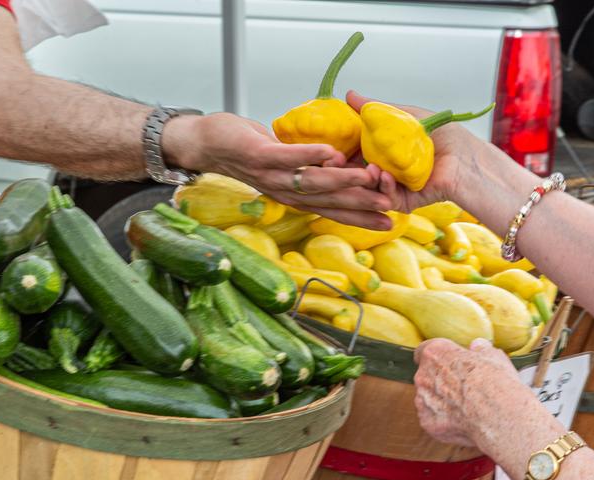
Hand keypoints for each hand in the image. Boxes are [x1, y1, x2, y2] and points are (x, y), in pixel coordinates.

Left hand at [163, 112, 391, 227]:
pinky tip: (330, 152)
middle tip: (388, 206)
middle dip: (359, 204)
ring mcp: (270, 176)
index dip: (360, 217)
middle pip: (327, 201)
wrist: (205, 144)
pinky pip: (287, 158)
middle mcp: (284, 192)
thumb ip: (309, 168)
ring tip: (367, 177)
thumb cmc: (248, 150)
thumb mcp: (283, 164)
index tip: (389, 221)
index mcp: (293, 195)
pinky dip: (309, 155)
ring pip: (311, 182)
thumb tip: (339, 163)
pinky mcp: (258, 156)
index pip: (331, 209)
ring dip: (341, 180)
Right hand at [346, 91, 472, 214]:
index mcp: (379, 153)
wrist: (465, 156)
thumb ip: (374, 108)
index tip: (328, 146)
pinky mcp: (402, 202)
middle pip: (354, 175)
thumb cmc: (440, 135)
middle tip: (336, 162)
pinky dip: (383, 188)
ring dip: (365, 179)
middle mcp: (382, 172)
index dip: (339, 151)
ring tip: (369, 168)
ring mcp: (391, 189)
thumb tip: (349, 95)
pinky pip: (386, 199)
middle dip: (344, 169)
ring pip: (367, 189)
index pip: (351, 154)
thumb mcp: (402, 115)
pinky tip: (384, 176)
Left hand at [413, 338, 528, 447]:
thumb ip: (481, 350)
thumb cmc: (495, 382)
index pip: (425, 351)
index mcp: (435, 353)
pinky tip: (462, 422)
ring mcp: (422, 400)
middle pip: (427, 376)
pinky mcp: (426, 421)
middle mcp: (423, 375)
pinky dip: (443, 420)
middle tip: (464, 387)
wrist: (496, 415)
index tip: (447, 362)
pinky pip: (432, 418)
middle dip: (441, 381)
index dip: (437, 357)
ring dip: (441, 401)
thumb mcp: (494, 357)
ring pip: (428, 398)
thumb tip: (478, 346)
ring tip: (466, 408)